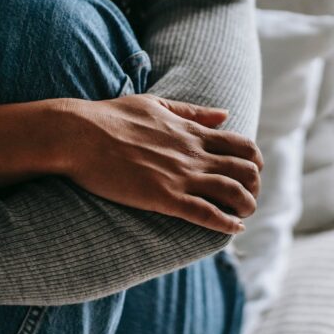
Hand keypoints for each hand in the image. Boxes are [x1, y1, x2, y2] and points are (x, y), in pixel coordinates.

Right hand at [57, 95, 262, 233]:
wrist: (79, 135)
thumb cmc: (111, 117)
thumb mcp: (156, 104)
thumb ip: (192, 112)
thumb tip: (225, 115)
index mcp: (192, 132)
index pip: (242, 146)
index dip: (254, 162)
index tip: (251, 173)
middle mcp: (194, 153)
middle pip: (246, 171)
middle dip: (254, 187)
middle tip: (248, 198)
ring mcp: (181, 176)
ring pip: (233, 193)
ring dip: (246, 206)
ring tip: (244, 215)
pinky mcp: (164, 197)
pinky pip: (206, 213)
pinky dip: (225, 223)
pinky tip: (233, 229)